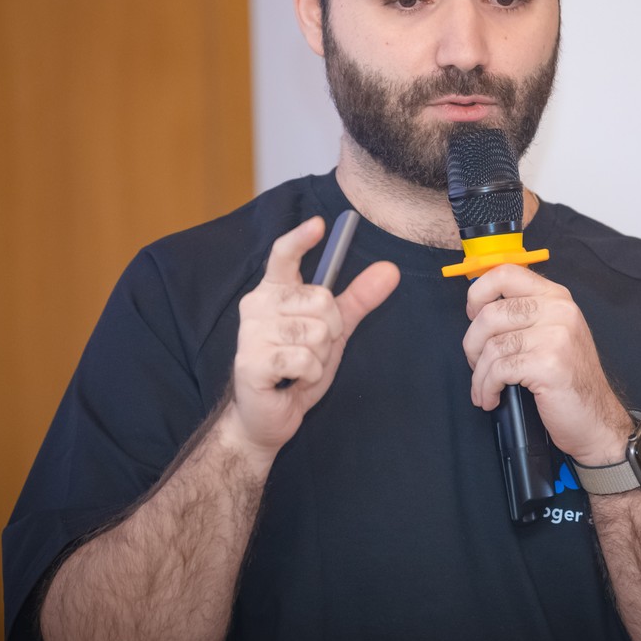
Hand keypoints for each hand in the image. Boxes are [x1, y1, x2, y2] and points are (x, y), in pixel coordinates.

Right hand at [227, 216, 398, 458]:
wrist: (266, 415)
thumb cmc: (297, 367)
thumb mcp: (334, 330)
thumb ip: (358, 299)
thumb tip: (390, 269)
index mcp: (274, 291)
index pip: (283, 255)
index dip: (301, 239)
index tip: (320, 225)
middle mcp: (257, 305)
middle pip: (321, 301)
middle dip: (331, 331)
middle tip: (311, 350)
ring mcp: (250, 333)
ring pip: (316, 333)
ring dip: (319, 358)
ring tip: (299, 367)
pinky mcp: (251, 362)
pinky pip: (304, 360)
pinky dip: (309, 374)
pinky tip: (293, 380)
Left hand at [462, 264, 632, 466]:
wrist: (596, 421)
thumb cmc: (568, 382)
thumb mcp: (553, 335)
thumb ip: (524, 315)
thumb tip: (478, 308)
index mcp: (556, 297)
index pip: (506, 273)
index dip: (478, 292)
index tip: (472, 314)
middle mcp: (558, 310)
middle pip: (490, 313)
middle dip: (472, 344)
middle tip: (476, 364)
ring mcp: (556, 335)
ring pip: (492, 345)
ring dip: (479, 374)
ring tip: (484, 389)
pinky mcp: (548, 363)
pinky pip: (499, 370)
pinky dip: (487, 388)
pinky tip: (492, 398)